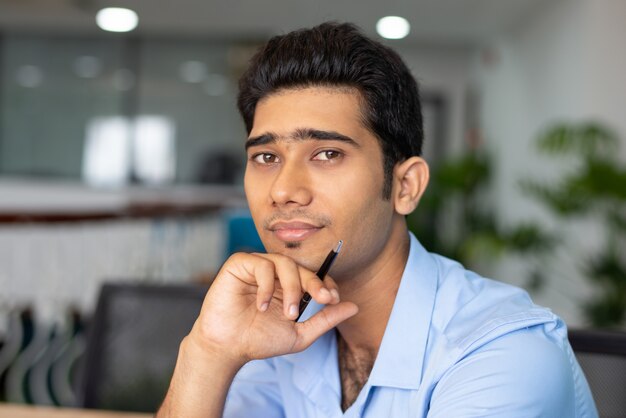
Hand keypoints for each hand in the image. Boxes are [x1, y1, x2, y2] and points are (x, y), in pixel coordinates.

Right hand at [189, 252, 358, 366]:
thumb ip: (325, 319)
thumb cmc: (259, 340)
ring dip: (292, 287)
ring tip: (288, 313)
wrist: (228, 348)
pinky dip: (266, 285)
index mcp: (289, 285)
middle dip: (314, 283)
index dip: (325, 283)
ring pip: (284, 262)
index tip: (332, 299)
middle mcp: (274, 273)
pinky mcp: (239, 264)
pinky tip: (261, 306)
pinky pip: (261, 264)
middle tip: (320, 301)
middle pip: (301, 266)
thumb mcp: (300, 334)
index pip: (313, 275)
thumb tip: (354, 306)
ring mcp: (257, 267)